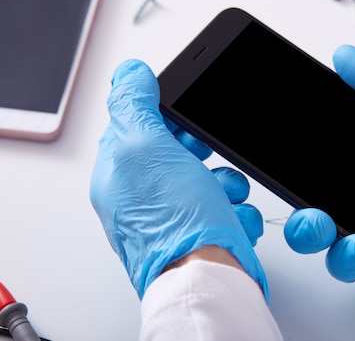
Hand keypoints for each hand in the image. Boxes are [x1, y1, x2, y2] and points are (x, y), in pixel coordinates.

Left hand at [90, 59, 267, 298]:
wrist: (207, 280)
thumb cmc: (173, 223)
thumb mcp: (146, 147)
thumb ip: (133, 105)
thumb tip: (129, 73)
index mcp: (119, 175)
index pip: (137, 127)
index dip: (165, 118)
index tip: (184, 120)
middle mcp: (141, 198)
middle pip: (176, 152)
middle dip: (203, 151)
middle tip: (206, 157)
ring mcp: (172, 218)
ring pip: (206, 179)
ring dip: (226, 181)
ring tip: (226, 194)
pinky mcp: (201, 234)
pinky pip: (223, 208)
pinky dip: (235, 210)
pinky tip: (232, 218)